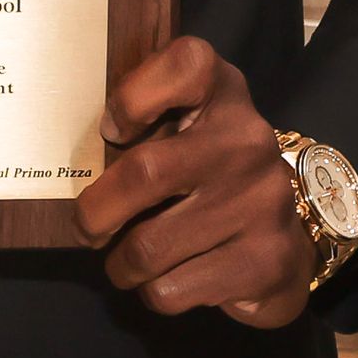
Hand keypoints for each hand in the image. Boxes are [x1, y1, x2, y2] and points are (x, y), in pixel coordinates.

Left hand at [74, 35, 312, 328]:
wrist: (280, 240)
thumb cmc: (207, 174)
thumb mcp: (182, 129)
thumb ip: (141, 122)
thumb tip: (77, 161)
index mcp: (224, 92)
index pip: (184, 65)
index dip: (134, 96)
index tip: (110, 130)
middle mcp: (249, 140)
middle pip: (145, 172)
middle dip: (96, 213)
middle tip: (87, 227)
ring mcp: (263, 201)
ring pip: (149, 247)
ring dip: (122, 264)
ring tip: (127, 260)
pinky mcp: (265, 261)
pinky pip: (171, 290)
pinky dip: (154, 292)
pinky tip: (168, 278)